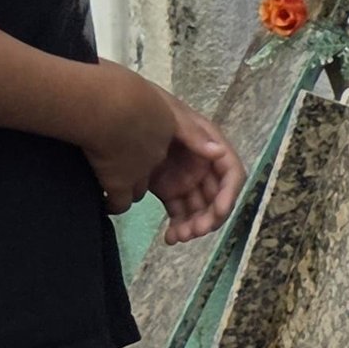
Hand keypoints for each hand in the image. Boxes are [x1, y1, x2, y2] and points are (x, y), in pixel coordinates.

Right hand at [78, 63, 180, 216]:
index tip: (134, 147)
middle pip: (153, 170)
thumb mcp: (140, 87)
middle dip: (141, 171)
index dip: (149, 148)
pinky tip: (102, 200)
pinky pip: (118, 203)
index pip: (162, 144)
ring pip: (138, 189)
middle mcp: (156, 150)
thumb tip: (155, 102)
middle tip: (121, 165)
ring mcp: (139, 168)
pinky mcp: (119, 182)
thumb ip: (146, 96)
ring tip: (110, 182)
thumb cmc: (116, 85)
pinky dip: (111, 204)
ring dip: (127, 187)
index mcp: (163, 124)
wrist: (105, 104)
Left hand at [144, 94, 243, 243]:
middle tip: (194, 231)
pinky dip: (177, 226)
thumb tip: (219, 152)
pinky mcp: (168, 189)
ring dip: (193, 226)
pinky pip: (179, 212)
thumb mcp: (173, 117)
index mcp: (211, 146)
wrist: (117, 113)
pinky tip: (170, 238)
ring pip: (198, 209)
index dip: (228, 195)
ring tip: (178, 236)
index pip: (231, 174)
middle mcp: (204, 166)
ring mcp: (186, 179)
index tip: (219, 212)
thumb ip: (195, 135)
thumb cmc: (149, 109)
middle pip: (216, 198)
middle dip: (209, 217)